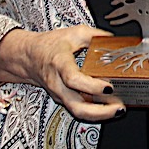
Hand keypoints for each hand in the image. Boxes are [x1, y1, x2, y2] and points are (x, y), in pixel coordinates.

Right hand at [0, 25, 121, 121]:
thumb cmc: (50, 44)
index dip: (91, 86)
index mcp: (60, 63)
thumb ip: (97, 35)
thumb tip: (117, 41)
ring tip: (118, 110)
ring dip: (99, 115)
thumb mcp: (75, 33)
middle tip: (119, 108)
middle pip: (76, 105)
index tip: (109, 87)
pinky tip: (109, 107)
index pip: (73, 79)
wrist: (28, 57)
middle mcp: (58, 83)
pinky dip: (94, 111)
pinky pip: (78, 108)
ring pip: (77, 111)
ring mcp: (59, 94)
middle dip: (100, 112)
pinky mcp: (63, 99)